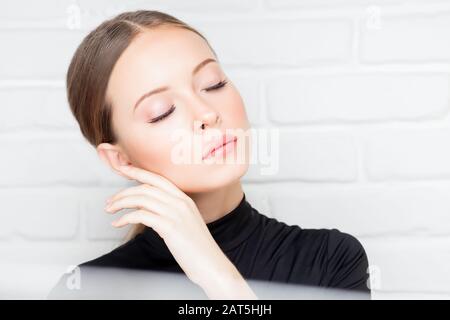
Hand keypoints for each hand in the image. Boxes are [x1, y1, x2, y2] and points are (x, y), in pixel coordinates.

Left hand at [104, 164, 256, 298]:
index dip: (139, 172)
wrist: (210, 263)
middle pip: (146, 188)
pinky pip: (141, 215)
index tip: (124, 169)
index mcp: (184, 199)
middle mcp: (180, 202)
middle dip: (124, 192)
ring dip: (121, 203)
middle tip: (110, 202)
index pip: (158, 179)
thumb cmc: (196, 247)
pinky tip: (119, 223)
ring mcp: (175, 213)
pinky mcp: (169, 227)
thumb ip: (170, 212)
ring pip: (141, 199)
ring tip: (110, 211)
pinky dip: (126, 217)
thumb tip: (148, 210)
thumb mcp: (186, 222)